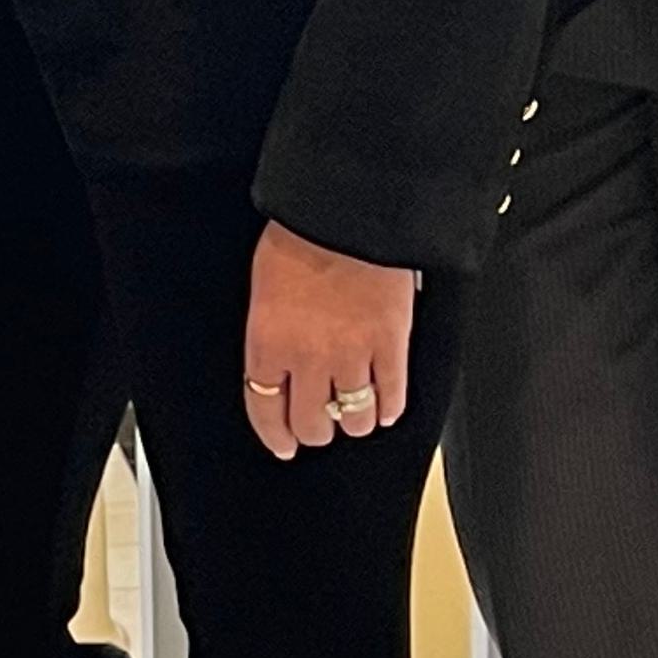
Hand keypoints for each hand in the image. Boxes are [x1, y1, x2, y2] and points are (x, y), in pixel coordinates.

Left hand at [240, 221, 415, 459]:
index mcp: (267, 342)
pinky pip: (393, 398)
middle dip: (315, 430)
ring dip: (355, 422)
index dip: (275, 434)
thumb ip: (271, 333)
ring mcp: (352, 356)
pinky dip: (390, 408)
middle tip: (320, 425)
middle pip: (313, 424)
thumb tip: (276, 364)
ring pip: (355, 420)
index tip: (283, 444)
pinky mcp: (391, 347)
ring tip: (355, 413)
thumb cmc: (299, 237)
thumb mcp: (263, 287)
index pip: (265, 408)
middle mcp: (308, 358)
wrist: (345, 213)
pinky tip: (386, 406)